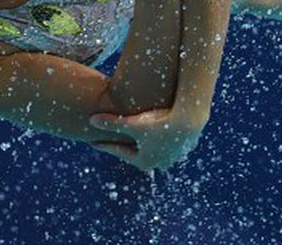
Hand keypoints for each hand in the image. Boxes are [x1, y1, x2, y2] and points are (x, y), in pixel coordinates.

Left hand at [88, 107, 206, 172]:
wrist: (190, 119)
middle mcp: (159, 163)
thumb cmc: (160, 122)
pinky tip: (162, 128)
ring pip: (156, 149)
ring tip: (140, 135)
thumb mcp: (133, 123)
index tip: (93, 141)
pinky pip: (171, 142)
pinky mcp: (185, 146)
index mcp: (144, 161)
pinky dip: (164, 136)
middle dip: (127, 146)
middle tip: (115, 140)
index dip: (105, 144)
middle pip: (138, 152)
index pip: (119, 152)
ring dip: (148, 142)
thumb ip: (112, 122)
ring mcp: (174, 156)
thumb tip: (91, 120)